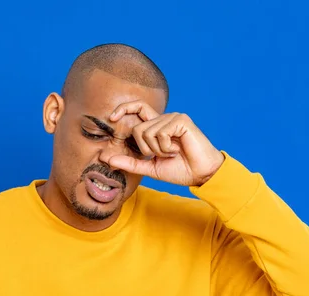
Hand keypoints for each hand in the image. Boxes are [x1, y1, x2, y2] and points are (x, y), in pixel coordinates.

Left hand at [108, 101, 224, 185]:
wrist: (201, 174)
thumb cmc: (180, 170)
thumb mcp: (150, 168)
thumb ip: (130, 163)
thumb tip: (107, 159)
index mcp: (157, 127)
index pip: (138, 108)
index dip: (123, 108)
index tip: (111, 117)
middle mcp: (164, 119)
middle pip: (137, 129)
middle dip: (146, 149)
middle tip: (162, 155)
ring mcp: (173, 118)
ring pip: (147, 132)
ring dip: (158, 150)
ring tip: (173, 152)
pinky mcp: (181, 120)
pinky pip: (160, 133)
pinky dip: (166, 147)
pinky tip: (178, 149)